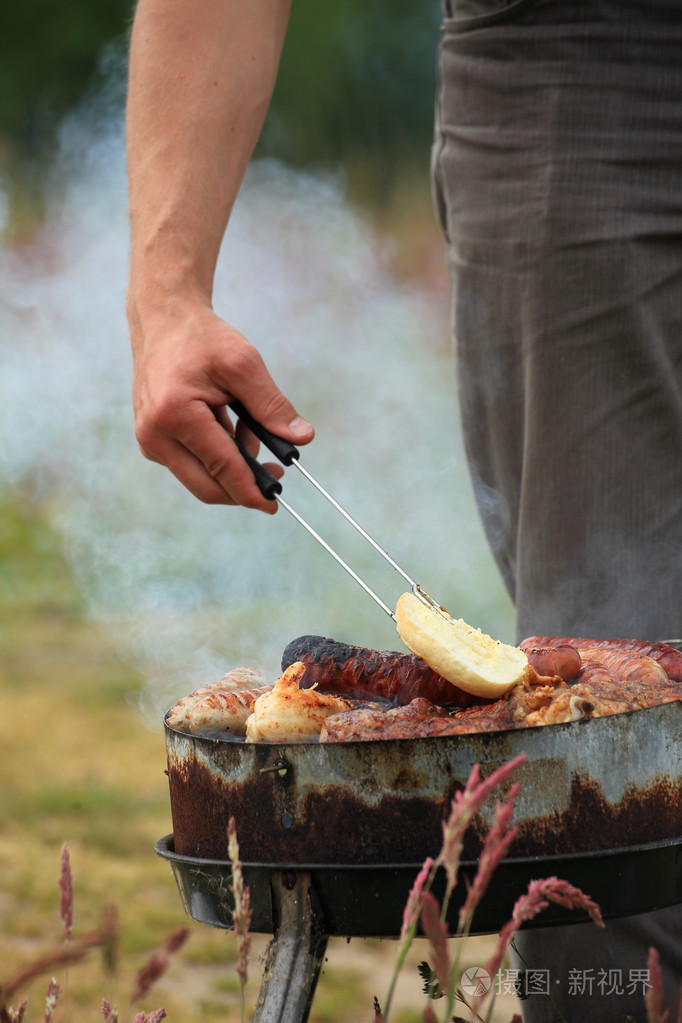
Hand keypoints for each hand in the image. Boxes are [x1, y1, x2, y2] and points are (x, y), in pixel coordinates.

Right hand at [128, 295, 313, 509]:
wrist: (163, 321)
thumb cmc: (203, 338)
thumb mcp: (244, 364)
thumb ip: (272, 405)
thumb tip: (302, 439)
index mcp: (175, 414)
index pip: (222, 468)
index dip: (252, 490)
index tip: (275, 504)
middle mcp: (154, 434)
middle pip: (206, 486)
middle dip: (244, 489)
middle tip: (276, 476)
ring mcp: (149, 440)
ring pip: (199, 478)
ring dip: (232, 466)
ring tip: (251, 429)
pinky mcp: (152, 442)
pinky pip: (190, 464)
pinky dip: (217, 455)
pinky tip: (231, 427)